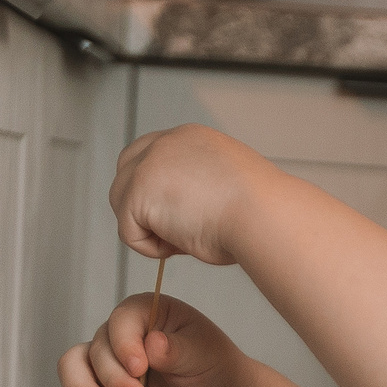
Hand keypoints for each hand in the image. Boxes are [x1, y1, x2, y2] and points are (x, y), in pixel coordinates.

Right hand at [57, 293, 246, 386]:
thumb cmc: (212, 366)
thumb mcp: (204, 354)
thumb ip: (178, 350)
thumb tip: (152, 345)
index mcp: (144, 313)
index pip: (120, 321)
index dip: (124, 344)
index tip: (139, 367)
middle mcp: (118, 336)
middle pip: (95, 351)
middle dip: (114, 381)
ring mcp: (106, 366)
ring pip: (72, 372)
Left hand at [109, 124, 277, 265]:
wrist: (263, 215)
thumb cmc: (258, 211)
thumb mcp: (226, 185)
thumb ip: (197, 186)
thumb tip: (180, 213)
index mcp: (190, 138)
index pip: (148, 157)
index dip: (155, 192)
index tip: (179, 217)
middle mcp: (165, 143)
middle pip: (125, 176)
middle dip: (141, 209)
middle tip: (178, 233)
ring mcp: (147, 165)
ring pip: (122, 206)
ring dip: (150, 230)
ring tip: (186, 238)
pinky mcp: (136, 192)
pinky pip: (128, 233)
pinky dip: (152, 248)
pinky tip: (182, 244)